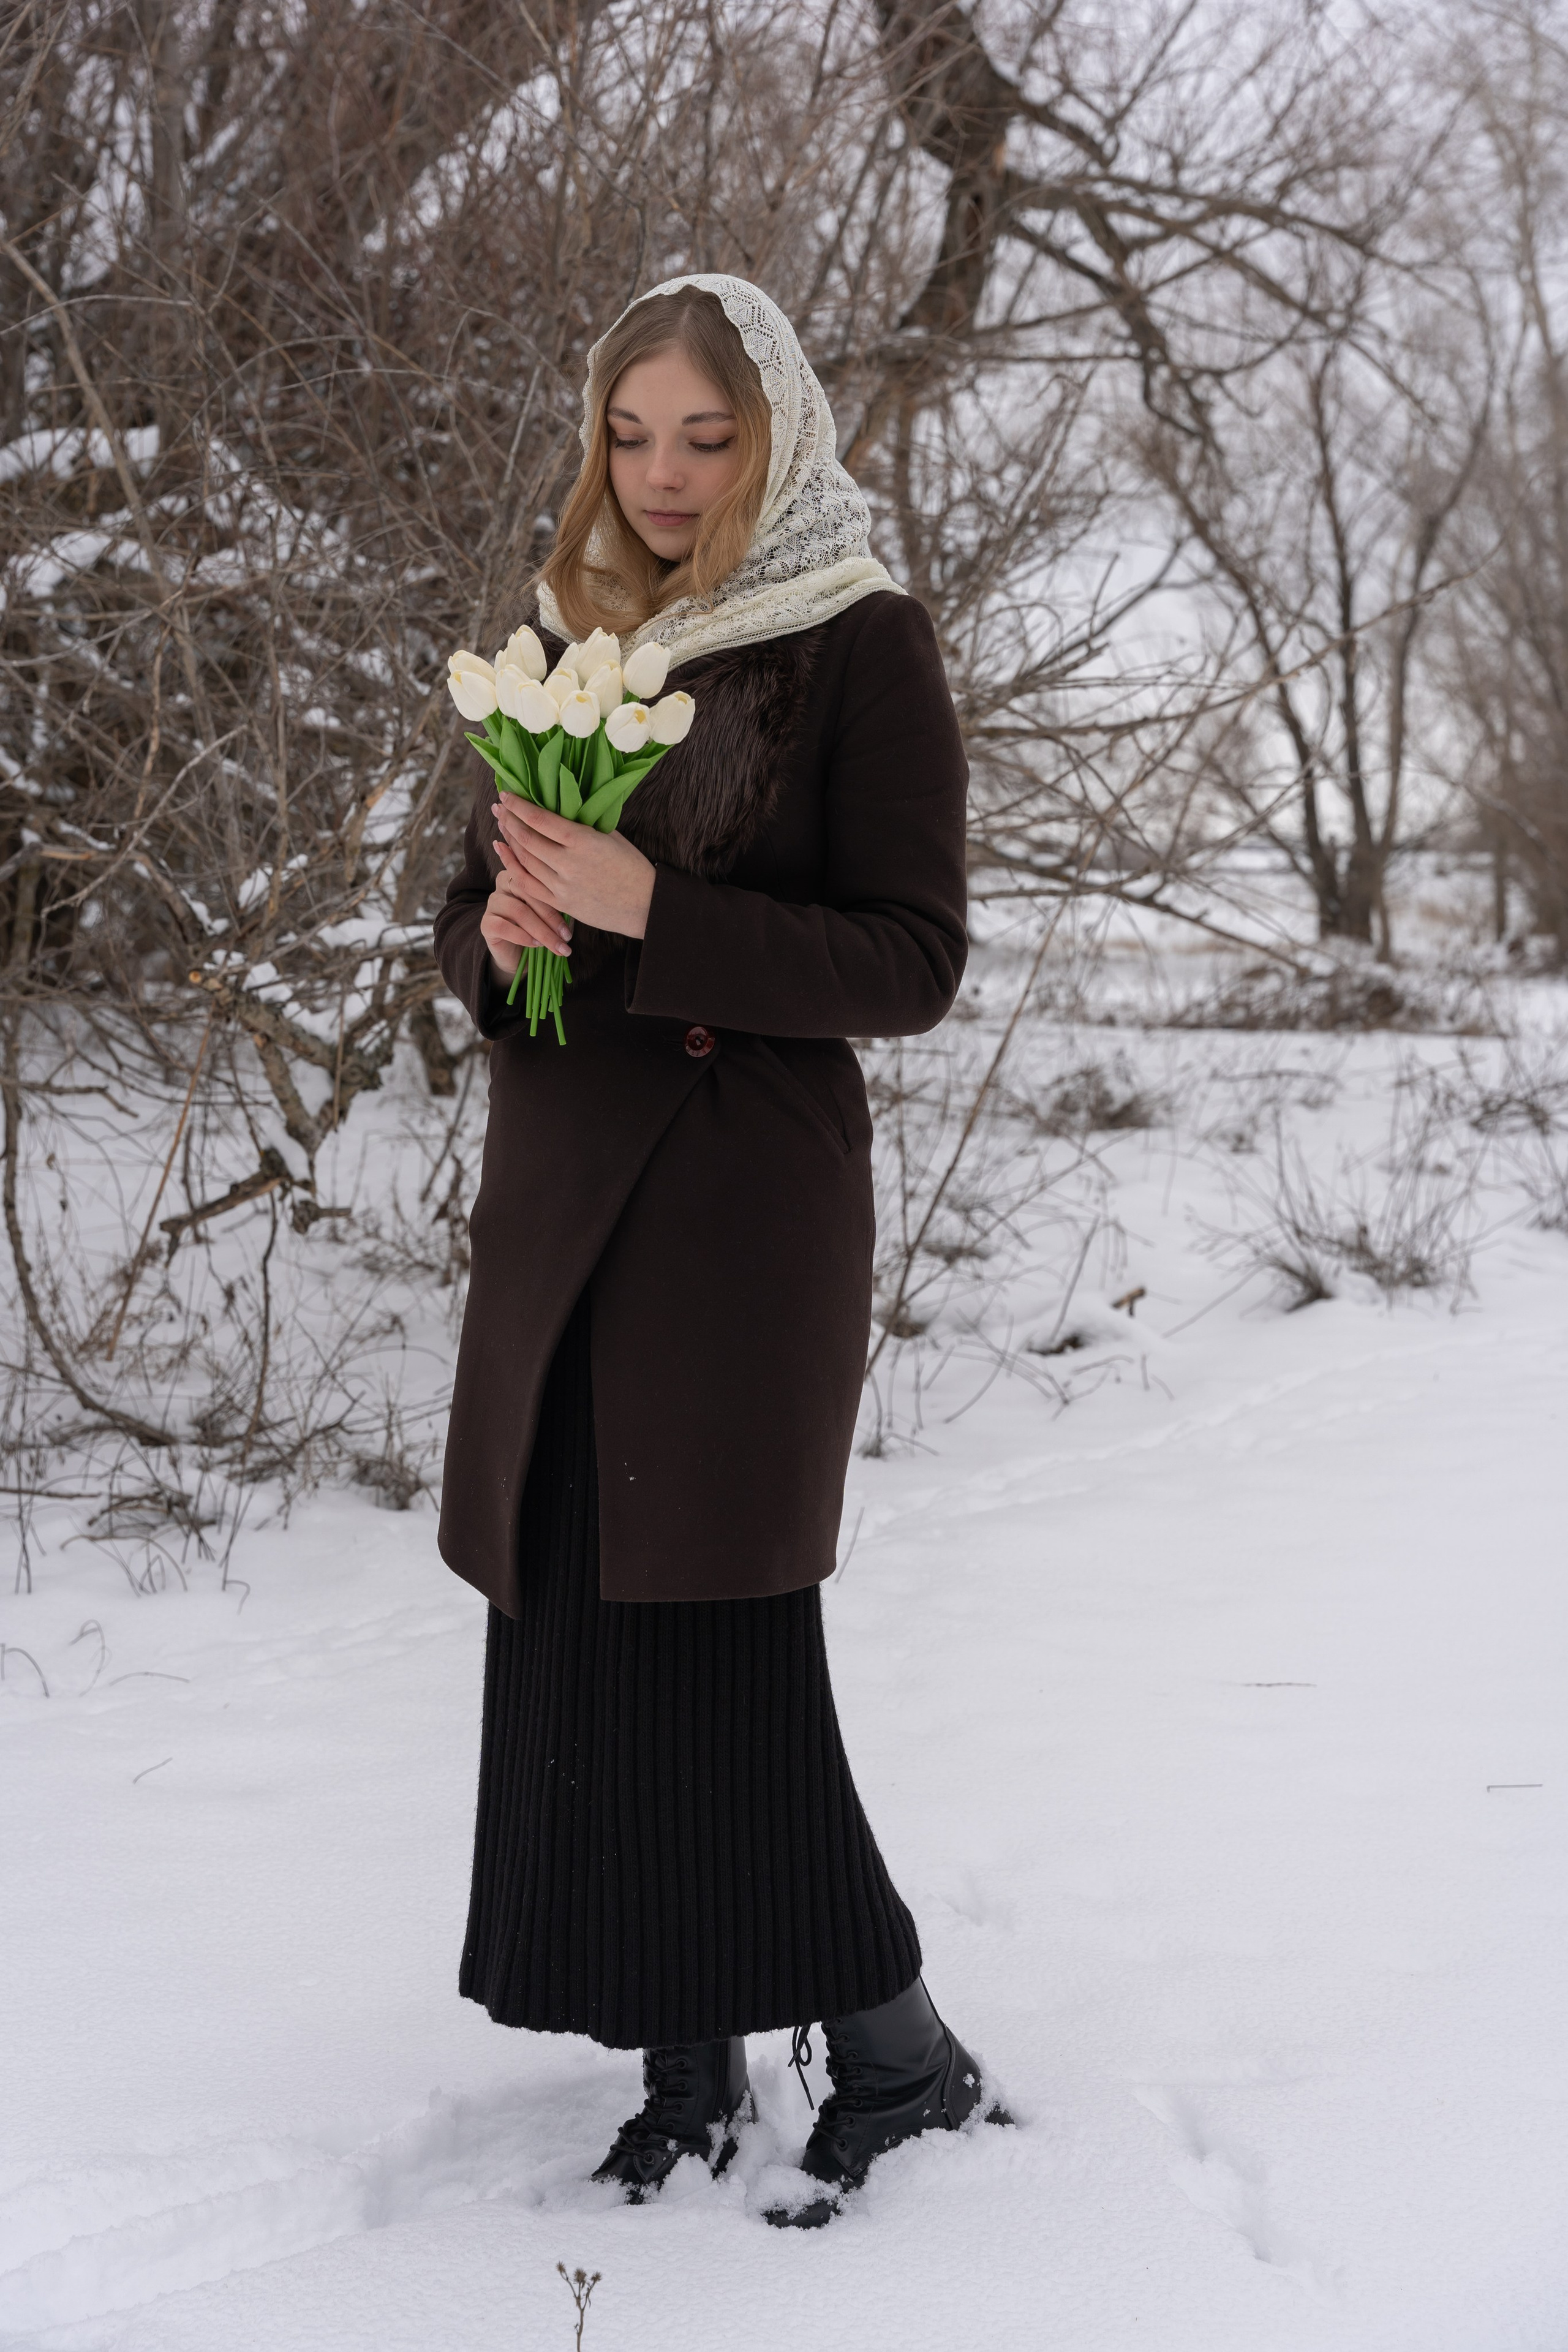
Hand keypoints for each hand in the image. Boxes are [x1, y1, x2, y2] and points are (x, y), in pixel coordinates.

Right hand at [480, 859, 571, 987]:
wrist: (518, 955)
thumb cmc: (539, 928)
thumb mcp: (552, 914)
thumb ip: (559, 903)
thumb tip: (577, 904)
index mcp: (522, 873)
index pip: (539, 878)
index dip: (557, 899)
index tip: (574, 916)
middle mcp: (504, 882)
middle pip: (528, 893)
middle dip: (551, 917)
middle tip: (567, 937)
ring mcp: (493, 901)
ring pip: (518, 911)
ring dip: (540, 930)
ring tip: (555, 945)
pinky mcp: (485, 922)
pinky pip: (502, 926)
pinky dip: (522, 936)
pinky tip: (535, 945)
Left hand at [491, 798, 655, 940]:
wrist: (645, 905)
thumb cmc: (631, 866)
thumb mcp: (610, 836)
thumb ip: (583, 824)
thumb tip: (558, 808)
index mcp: (583, 841)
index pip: (541, 820)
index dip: (520, 806)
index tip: (507, 795)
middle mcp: (568, 864)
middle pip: (527, 839)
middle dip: (509, 820)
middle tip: (499, 807)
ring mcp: (562, 886)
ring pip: (524, 860)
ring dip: (508, 840)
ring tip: (501, 825)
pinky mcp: (560, 903)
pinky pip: (527, 885)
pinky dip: (512, 867)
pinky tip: (504, 853)